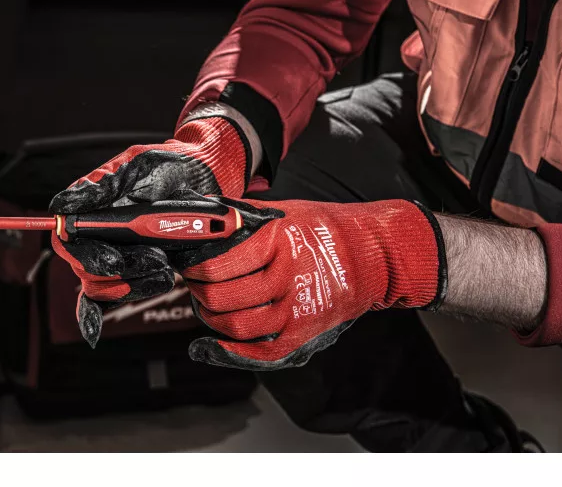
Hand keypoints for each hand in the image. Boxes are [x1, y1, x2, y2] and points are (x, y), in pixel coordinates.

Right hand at [49, 116, 250, 346]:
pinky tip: (120, 311)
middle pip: (87, 271)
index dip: (87, 255)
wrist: (204, 178)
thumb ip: (103, 185)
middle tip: (156, 259)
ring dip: (135, 283)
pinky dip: (116, 305)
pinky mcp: (135, 268)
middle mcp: (98, 233)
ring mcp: (117, 252)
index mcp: (91, 208)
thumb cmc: (168, 166)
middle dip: (122, 271)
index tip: (114, 259)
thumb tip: (63, 205)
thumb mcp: (138, 166)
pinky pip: (115, 296)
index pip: (68, 240)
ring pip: (105, 288)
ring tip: (165, 266)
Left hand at [167, 194, 445, 370]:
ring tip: (207, 305)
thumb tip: (200, 210)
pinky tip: (218, 340)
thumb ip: (241, 214)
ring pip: (237, 326)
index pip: (221, 263)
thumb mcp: (282, 211)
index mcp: (279, 242)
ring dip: (212, 318)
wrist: (371, 254)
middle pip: (224, 297)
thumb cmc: (323, 229)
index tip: (190, 265)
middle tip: (194, 285)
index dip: (197, 268)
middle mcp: (289, 276)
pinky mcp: (304, 332)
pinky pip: (261, 351)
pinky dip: (233, 350)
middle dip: (199, 293)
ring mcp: (298, 308)